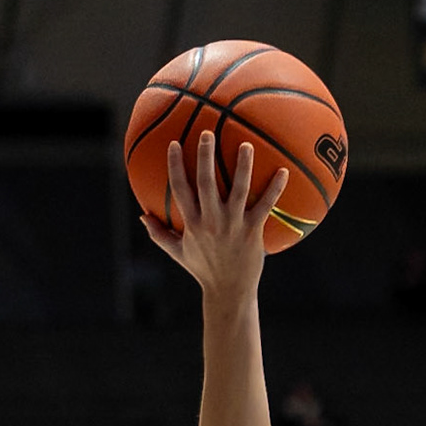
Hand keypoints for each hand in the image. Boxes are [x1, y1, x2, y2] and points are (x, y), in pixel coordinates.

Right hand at [140, 132, 289, 299]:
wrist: (229, 292)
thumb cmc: (204, 271)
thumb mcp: (178, 252)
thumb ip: (160, 233)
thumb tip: (142, 216)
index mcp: (192, 223)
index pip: (180, 189)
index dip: (176, 166)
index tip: (176, 143)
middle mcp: (211, 221)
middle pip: (206, 183)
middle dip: (205, 156)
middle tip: (207, 133)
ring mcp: (233, 225)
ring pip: (237, 190)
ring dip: (242, 167)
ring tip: (246, 144)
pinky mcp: (253, 232)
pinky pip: (265, 206)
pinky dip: (274, 189)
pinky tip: (283, 172)